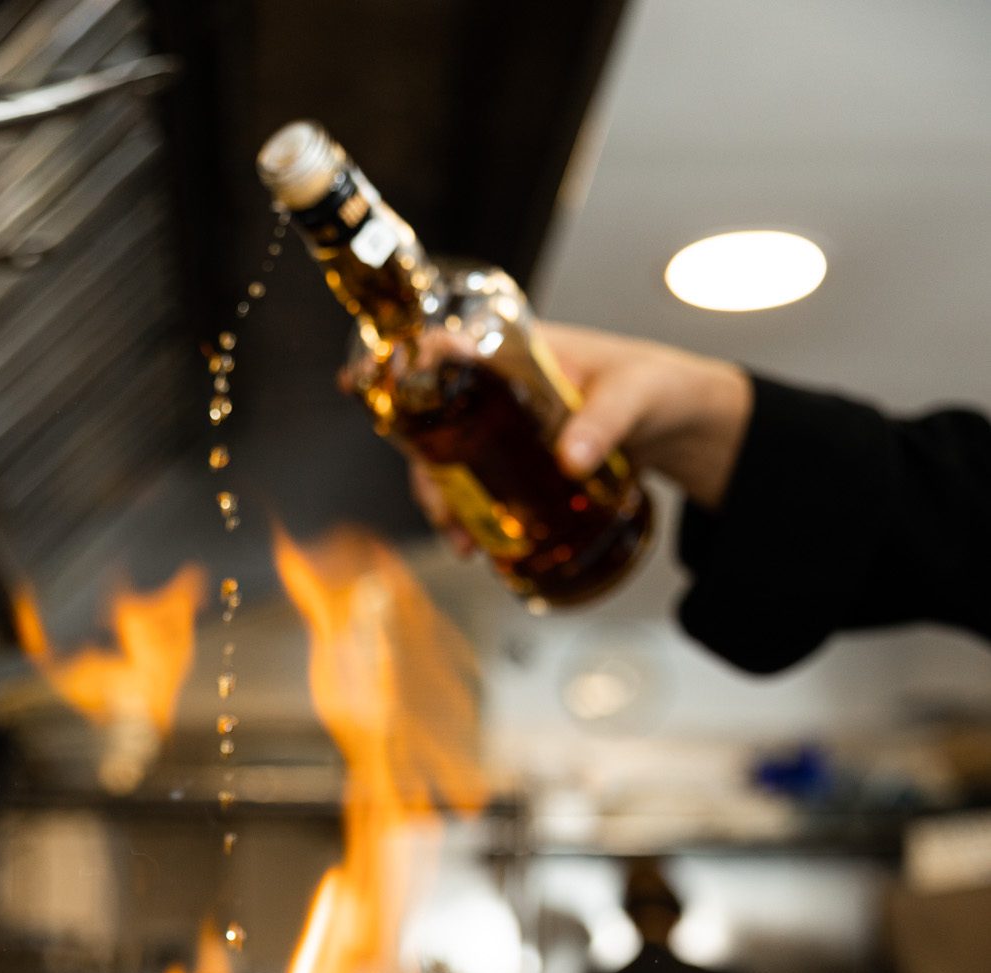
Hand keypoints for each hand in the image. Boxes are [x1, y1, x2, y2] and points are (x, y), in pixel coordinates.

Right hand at [400, 324, 752, 549]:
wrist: (683, 425)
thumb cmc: (661, 388)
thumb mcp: (637, 397)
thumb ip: (605, 422)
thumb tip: (571, 459)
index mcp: (521, 350)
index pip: (452, 347)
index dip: (407, 364)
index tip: (370, 381)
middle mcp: (504, 389)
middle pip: (440, 421)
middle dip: (426, 467)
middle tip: (440, 508)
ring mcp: (510, 431)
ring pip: (454, 462)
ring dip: (445, 502)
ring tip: (464, 542)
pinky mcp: (521, 466)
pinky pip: (482, 489)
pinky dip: (471, 517)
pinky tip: (477, 545)